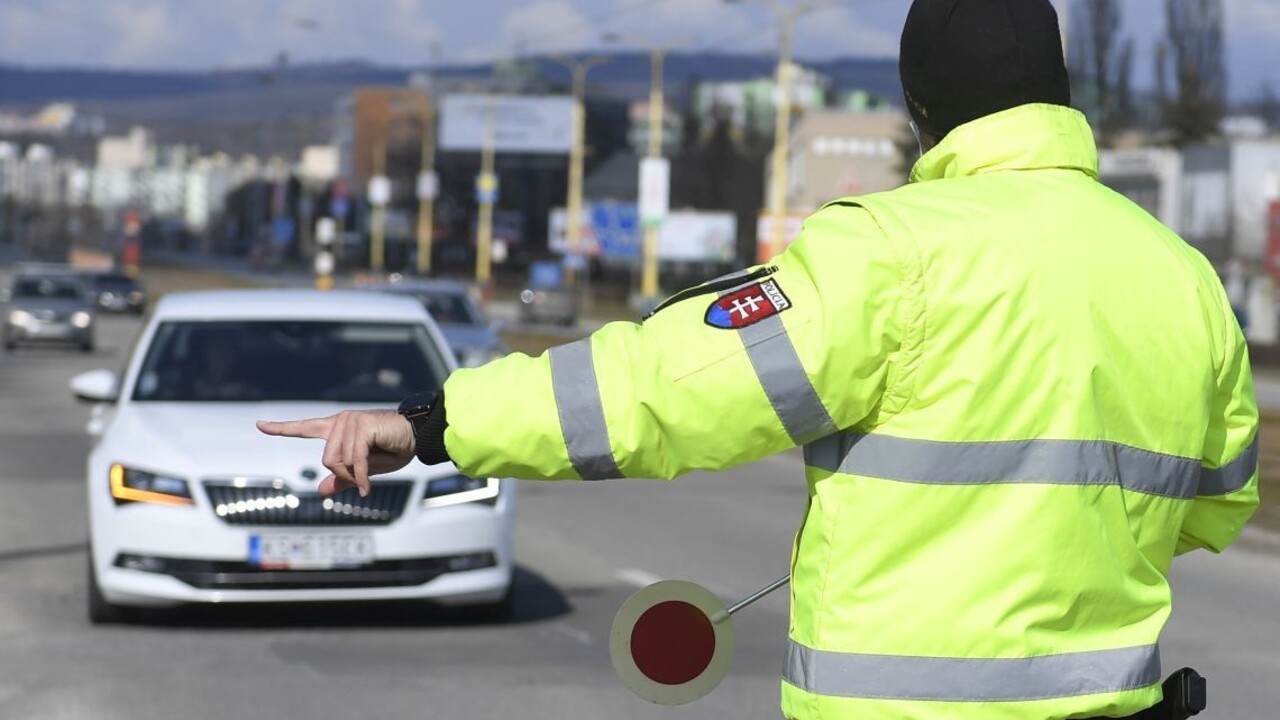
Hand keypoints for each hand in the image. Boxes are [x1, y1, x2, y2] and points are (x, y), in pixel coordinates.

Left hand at [257, 409, 414, 495]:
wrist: (417, 437)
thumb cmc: (395, 449)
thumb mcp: (365, 469)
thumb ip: (343, 478)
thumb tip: (320, 491)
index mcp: (337, 428)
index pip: (304, 427)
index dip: (281, 428)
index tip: (260, 425)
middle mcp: (341, 421)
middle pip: (326, 460)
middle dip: (344, 476)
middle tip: (362, 480)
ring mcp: (350, 421)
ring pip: (338, 462)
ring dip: (355, 476)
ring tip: (370, 475)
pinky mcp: (361, 426)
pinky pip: (353, 460)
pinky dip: (361, 477)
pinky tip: (367, 488)